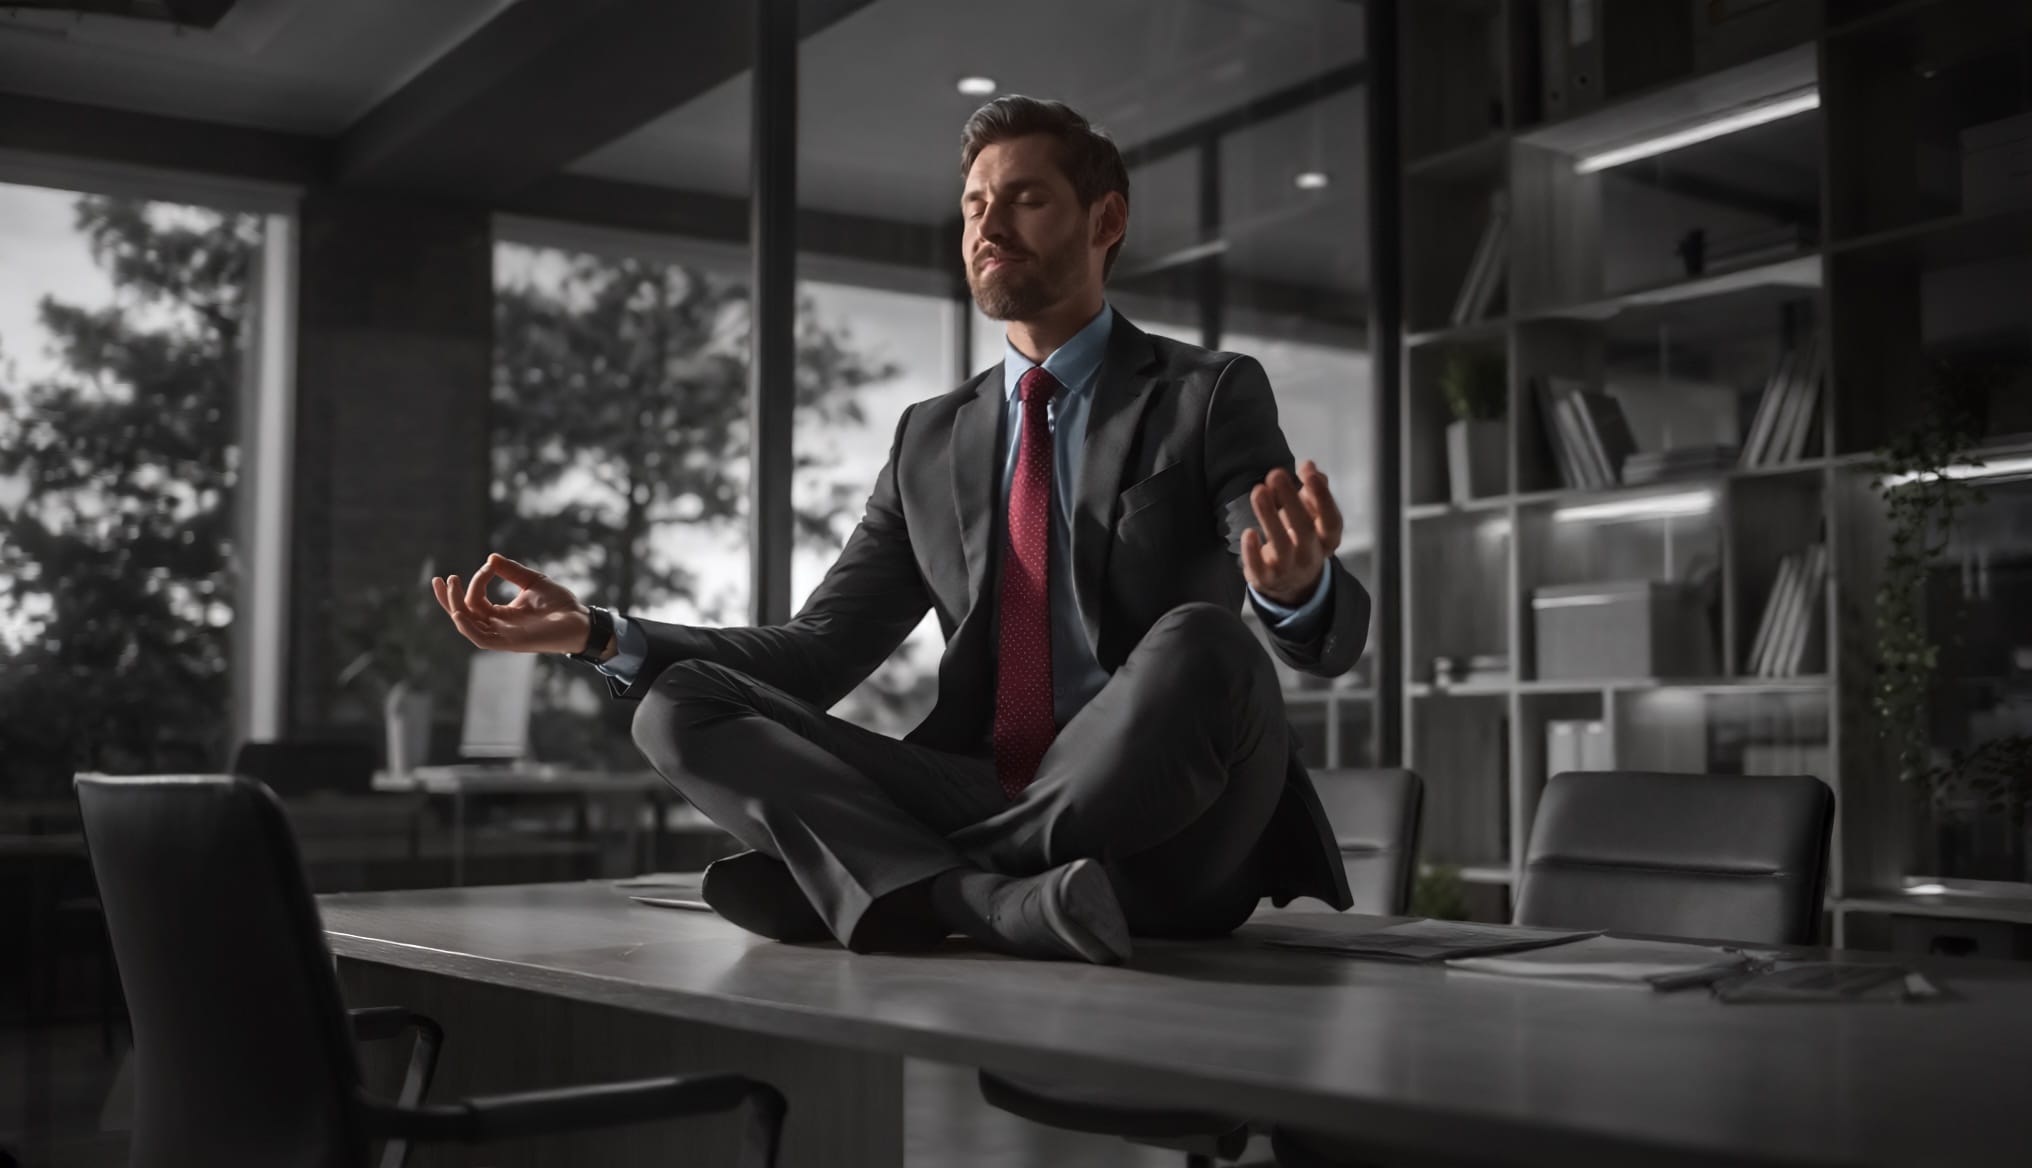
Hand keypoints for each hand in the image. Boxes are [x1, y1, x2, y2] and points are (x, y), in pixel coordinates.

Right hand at [431, 554, 595, 655]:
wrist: (582, 620)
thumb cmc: (560, 604)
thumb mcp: (534, 581)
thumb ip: (512, 571)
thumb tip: (490, 558)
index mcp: (501, 614)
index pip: (474, 601)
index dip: (474, 583)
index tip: (489, 566)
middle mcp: (498, 626)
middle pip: (463, 615)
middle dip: (448, 598)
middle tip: (441, 580)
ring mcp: (503, 636)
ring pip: (468, 626)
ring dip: (455, 607)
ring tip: (450, 586)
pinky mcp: (511, 643)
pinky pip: (481, 639)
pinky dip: (468, 627)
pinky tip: (460, 612)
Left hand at [1241, 459, 1342, 605]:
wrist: (1289, 582)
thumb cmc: (1301, 538)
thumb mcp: (1312, 516)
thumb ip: (1312, 490)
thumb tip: (1309, 465)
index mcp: (1327, 540)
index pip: (1331, 520)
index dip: (1322, 497)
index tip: (1309, 473)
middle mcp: (1311, 556)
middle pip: (1305, 529)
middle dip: (1291, 500)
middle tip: (1276, 474)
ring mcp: (1289, 570)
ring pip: (1280, 545)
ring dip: (1269, 516)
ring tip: (1258, 490)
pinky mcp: (1266, 578)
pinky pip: (1258, 566)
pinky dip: (1252, 551)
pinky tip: (1249, 532)